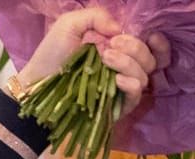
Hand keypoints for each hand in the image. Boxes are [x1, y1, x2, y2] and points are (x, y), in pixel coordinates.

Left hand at [19, 9, 168, 114]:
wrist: (35, 85)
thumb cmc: (52, 54)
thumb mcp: (70, 25)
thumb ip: (96, 16)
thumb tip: (119, 30)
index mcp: (121, 50)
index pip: (153, 48)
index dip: (159, 43)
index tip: (151, 35)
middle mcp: (125, 69)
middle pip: (150, 60)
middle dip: (136, 48)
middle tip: (112, 44)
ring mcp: (120, 89)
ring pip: (145, 76)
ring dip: (129, 63)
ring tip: (105, 57)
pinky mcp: (115, 107)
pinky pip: (136, 96)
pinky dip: (130, 84)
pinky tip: (116, 79)